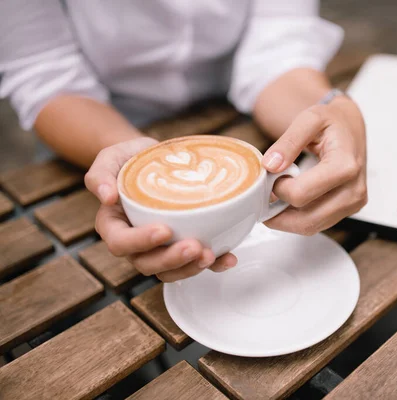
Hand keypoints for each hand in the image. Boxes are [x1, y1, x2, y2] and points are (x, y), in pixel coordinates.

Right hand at [84, 137, 236, 281]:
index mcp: (114, 225)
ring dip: (191, 268)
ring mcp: (161, 248)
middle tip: (195, 246)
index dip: (141, 242)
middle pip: (147, 263)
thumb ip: (100, 174)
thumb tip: (106, 197)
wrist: (155, 157)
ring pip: (171, 271)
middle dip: (172, 260)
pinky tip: (229, 258)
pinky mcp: (184, 245)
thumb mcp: (111, 157)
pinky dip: (214, 265)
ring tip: (211, 255)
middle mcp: (136, 244)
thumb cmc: (130, 158)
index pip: (121, 243)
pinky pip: (196, 262)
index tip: (164, 230)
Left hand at [261, 95, 366, 234]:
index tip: (272, 176)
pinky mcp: (350, 210)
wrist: (351, 127)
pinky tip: (290, 202)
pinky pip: (318, 224)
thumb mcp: (309, 119)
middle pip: (306, 220)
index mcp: (345, 166)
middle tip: (266, 194)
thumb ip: (288, 141)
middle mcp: (354, 190)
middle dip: (278, 212)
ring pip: (311, 227)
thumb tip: (271, 165)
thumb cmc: (332, 122)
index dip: (278, 189)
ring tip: (276, 197)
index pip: (301, 194)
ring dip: (287, 219)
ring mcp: (354, 203)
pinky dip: (298, 219)